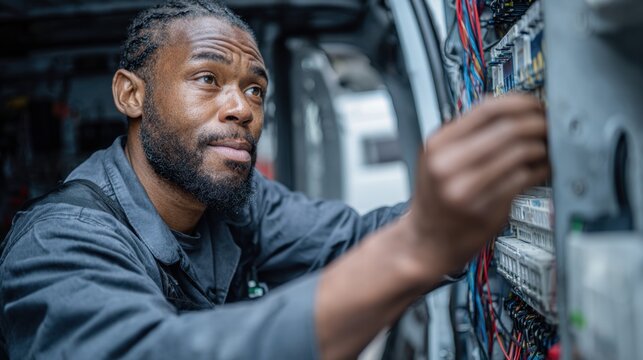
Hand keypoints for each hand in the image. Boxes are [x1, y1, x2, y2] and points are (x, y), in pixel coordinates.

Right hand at [404, 94, 548, 279]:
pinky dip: (540, 171)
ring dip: (542, 147)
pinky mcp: (486, 210)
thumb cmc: (436, 198)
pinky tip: (540, 169)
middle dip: (538, 123)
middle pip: (509, 129)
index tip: (535, 105)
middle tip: (548, 125)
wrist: (425, 241)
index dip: (520, 103)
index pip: (487, 109)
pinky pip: (523, 180)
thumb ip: (467, 135)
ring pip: (520, 153)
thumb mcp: (438, 158)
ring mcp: (466, 189)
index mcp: (437, 144)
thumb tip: (514, 111)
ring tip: (545, 148)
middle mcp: (448, 164)